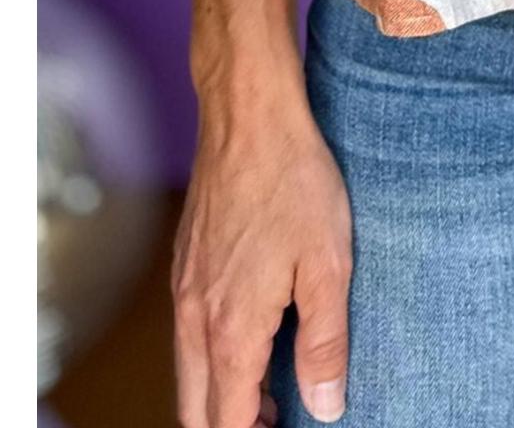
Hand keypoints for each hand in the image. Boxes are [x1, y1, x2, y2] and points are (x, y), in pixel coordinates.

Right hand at [172, 73, 352, 427]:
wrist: (248, 116)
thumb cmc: (293, 180)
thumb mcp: (329, 263)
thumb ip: (325, 342)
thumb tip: (326, 405)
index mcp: (231, 328)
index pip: (228, 421)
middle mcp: (196, 317)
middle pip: (198, 408)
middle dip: (232, 425)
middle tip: (278, 421)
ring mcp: (184, 290)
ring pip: (189, 372)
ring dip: (223, 393)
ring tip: (273, 392)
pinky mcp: (185, 265)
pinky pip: (188, 334)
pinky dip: (213, 356)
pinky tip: (252, 337)